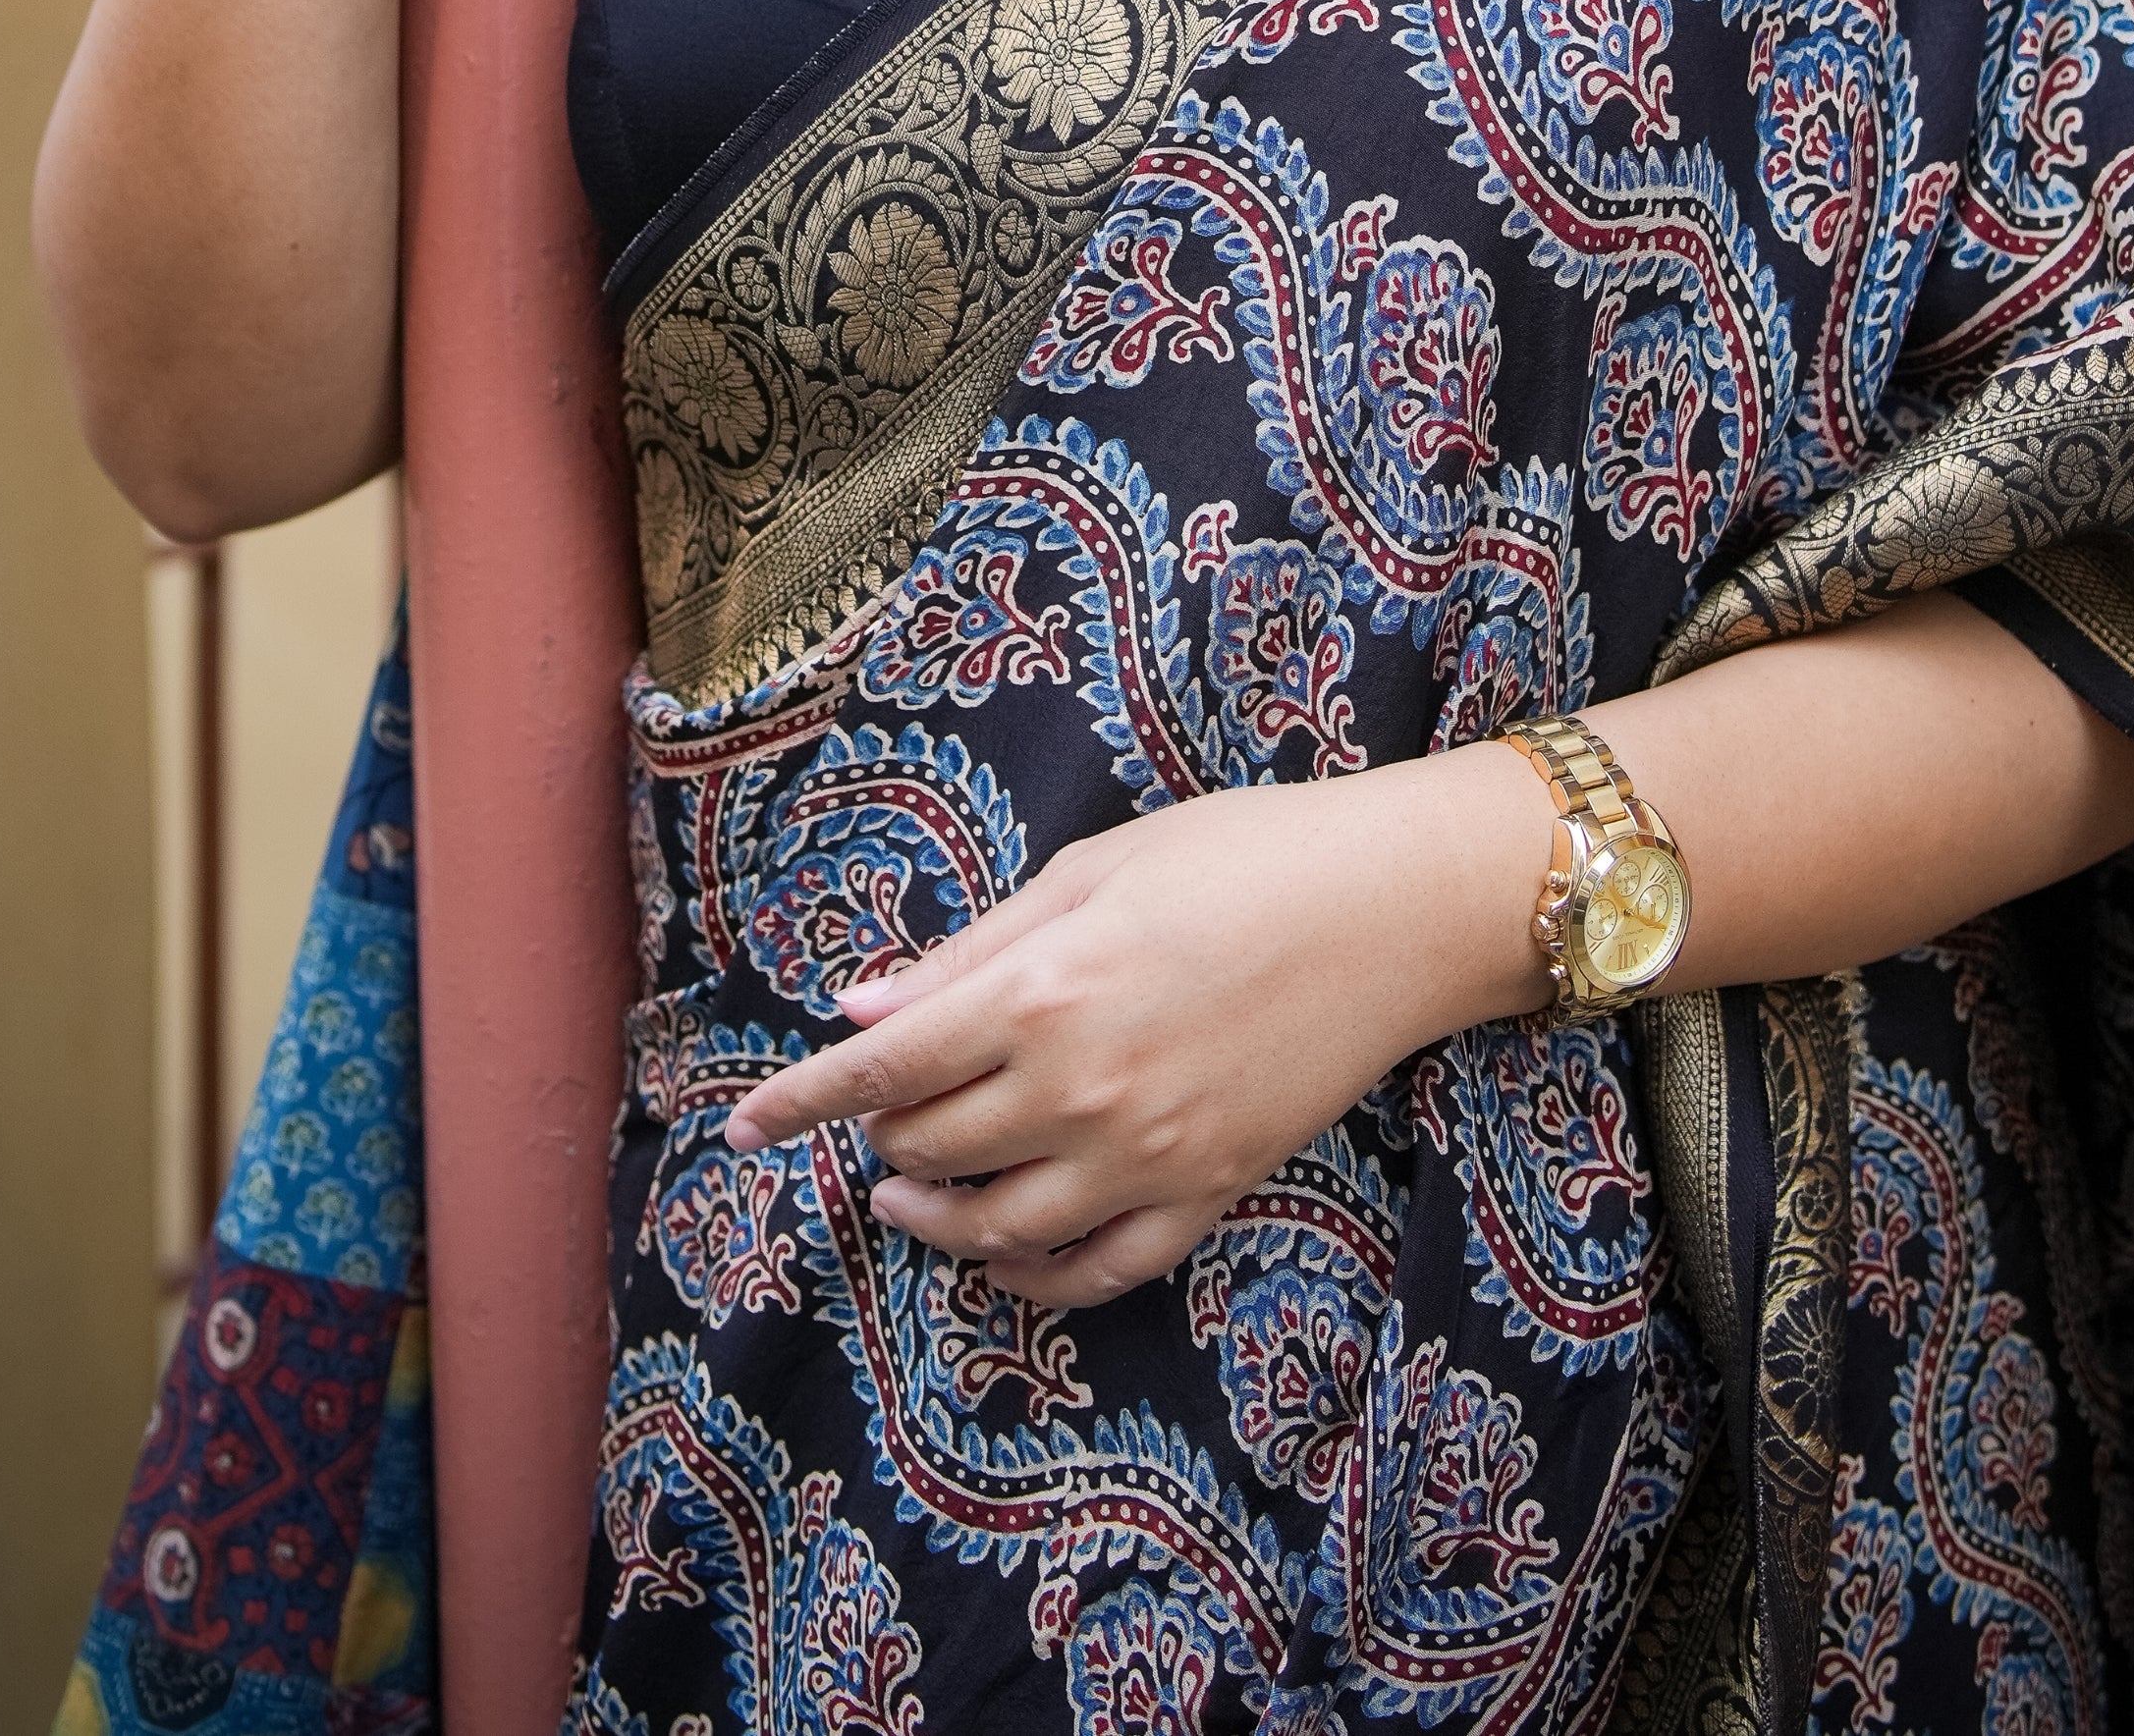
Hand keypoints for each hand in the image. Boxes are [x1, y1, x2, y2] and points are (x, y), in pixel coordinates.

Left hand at [725, 751, 1546, 1307]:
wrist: (1391, 908)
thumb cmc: (1238, 855)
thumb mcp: (1089, 872)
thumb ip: (972, 954)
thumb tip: (864, 1012)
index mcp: (1040, 993)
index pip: (880, 1074)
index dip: (798, 1105)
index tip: (742, 1129)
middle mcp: (1078, 1091)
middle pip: (931, 1149)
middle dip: (878, 1137)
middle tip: (871, 1111)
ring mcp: (1144, 1157)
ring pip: (997, 1229)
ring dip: (933, 1218)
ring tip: (907, 1195)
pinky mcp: (1205, 1194)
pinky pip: (1095, 1274)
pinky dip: (1031, 1279)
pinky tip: (1002, 1254)